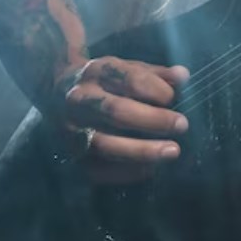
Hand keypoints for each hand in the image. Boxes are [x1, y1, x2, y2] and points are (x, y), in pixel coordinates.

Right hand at [52, 57, 189, 183]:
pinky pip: (97, 169)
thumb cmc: (105, 82)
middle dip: (153, 120)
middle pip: (116, 112)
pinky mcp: (71, 154)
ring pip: (105, 144)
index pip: (128, 79)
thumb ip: (156, 74)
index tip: (173, 98)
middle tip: (182, 125)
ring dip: (142, 150)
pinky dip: (126, 172)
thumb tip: (183, 76)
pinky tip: (150, 169)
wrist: (57, 91)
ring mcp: (72, 129)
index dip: (155, 89)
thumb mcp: (127, 68)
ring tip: (173, 151)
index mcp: (96, 73)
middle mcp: (80, 100)